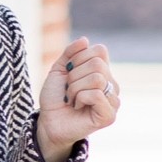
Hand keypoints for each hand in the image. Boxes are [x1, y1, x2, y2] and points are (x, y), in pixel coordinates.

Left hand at [36, 36, 119, 161]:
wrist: (48, 121)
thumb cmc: (55, 97)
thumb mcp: (59, 69)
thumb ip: (71, 53)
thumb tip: (85, 40)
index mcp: (103, 71)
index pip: (100, 50)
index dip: (79, 58)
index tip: (69, 72)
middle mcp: (111, 84)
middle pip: (98, 64)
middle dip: (74, 76)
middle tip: (69, 90)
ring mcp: (113, 101)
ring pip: (97, 78)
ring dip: (75, 88)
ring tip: (71, 99)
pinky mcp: (109, 116)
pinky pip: (96, 95)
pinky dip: (80, 98)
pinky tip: (77, 106)